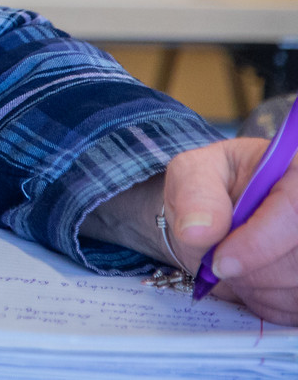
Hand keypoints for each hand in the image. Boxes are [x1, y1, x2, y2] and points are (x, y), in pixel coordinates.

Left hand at [89, 138, 297, 323]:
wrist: (213, 219)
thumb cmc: (208, 188)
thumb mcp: (190, 174)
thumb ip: (195, 194)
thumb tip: (199, 230)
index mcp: (296, 170)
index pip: (294, 208)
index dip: (260, 242)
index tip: (220, 262)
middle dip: (251, 270)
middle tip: (216, 260)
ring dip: (256, 288)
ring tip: (232, 265)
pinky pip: (296, 307)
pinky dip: (267, 304)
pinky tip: (251, 283)